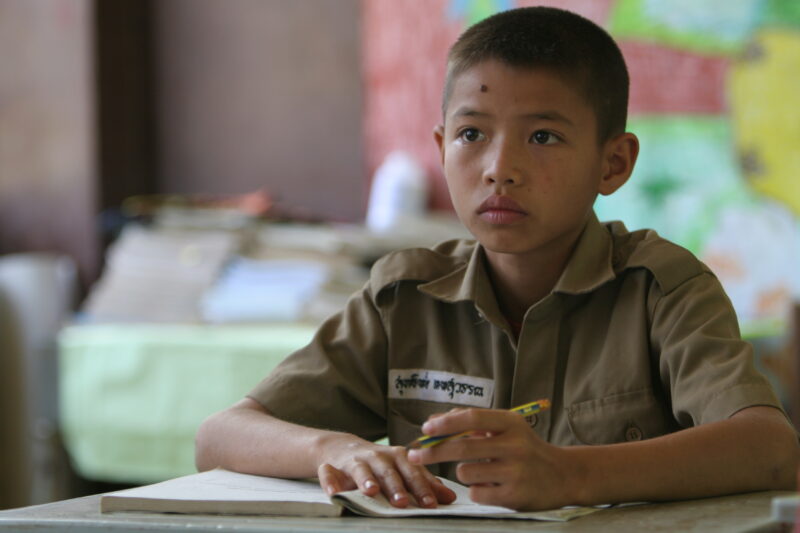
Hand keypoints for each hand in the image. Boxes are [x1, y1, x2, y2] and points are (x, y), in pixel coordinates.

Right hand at [316, 435, 456, 507]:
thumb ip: (425, 482)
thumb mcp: (403, 469)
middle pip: (389, 471)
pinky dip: (330, 481)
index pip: (413, 473)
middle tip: (403, 503)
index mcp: (398, 457)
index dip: (423, 487)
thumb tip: (451, 497)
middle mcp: (379, 457)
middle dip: (396, 486)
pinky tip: (333, 492)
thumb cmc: (380, 463)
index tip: (433, 503)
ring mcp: (356, 460)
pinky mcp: (334, 466)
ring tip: (371, 492)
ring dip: (366, 480)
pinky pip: (329, 473)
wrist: (342, 447)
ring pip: (362, 470)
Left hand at [407, 408, 580, 509]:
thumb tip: (434, 422)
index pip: (472, 418)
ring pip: (465, 472)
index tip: (424, 429)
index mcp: (511, 423)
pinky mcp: (515, 496)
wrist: (563, 475)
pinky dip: (477, 490)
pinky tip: (493, 486)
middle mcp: (515, 445)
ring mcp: (516, 471)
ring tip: (482, 471)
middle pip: (462, 447)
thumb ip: (472, 422)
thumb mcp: (506, 427)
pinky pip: (477, 493)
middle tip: (414, 455)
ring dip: (464, 472)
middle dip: (432, 452)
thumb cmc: (525, 448)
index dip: (444, 423)